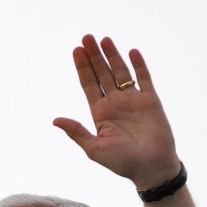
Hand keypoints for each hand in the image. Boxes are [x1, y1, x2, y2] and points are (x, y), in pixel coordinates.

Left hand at [53, 35, 180, 189]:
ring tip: (104, 39)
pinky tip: (131, 52)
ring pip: (121, 72)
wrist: (151, 168)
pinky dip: (139, 65)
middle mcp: (115, 103)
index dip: (82, 68)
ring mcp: (133, 100)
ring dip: (113, 56)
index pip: (89, 84)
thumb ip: (77, 132)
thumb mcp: (95, 149)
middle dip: (94, 56)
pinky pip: (144, 78)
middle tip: (86, 38)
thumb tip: (55, 120)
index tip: (76, 50)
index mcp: (100, 113)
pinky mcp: (150, 100)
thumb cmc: (122, 163)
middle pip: (102, 74)